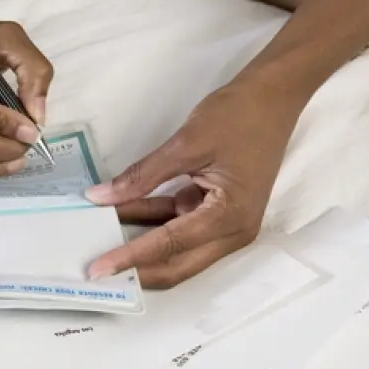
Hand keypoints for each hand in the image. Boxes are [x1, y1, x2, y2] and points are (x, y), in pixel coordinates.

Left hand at [84, 80, 302, 288]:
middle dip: (136, 270)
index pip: (170, 245)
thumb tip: (99, 198)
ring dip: (139, 248)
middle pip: (177, 265)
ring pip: (176, 251)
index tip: (97, 269)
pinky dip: (150, 224)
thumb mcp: (185, 145)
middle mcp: (232, 231)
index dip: (130, 257)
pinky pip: (177, 227)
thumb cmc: (238, 116)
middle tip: (95, 272)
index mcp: (230, 217)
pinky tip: (118, 217)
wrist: (273, 96)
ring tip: (99, 247)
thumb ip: (142, 176)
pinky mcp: (216, 213)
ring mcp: (225, 225)